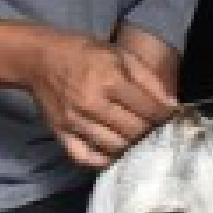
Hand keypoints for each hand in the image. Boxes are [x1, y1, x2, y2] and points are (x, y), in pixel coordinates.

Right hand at [29, 35, 178, 168]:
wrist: (39, 58)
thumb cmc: (84, 52)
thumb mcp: (121, 55)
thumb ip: (149, 80)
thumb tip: (173, 105)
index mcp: (110, 80)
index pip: (148, 109)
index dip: (165, 115)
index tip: (170, 116)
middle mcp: (91, 104)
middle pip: (134, 131)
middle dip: (149, 130)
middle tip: (153, 126)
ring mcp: (74, 121)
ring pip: (114, 147)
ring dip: (130, 145)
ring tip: (135, 136)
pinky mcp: (60, 133)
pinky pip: (84, 157)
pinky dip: (102, 160)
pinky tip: (113, 152)